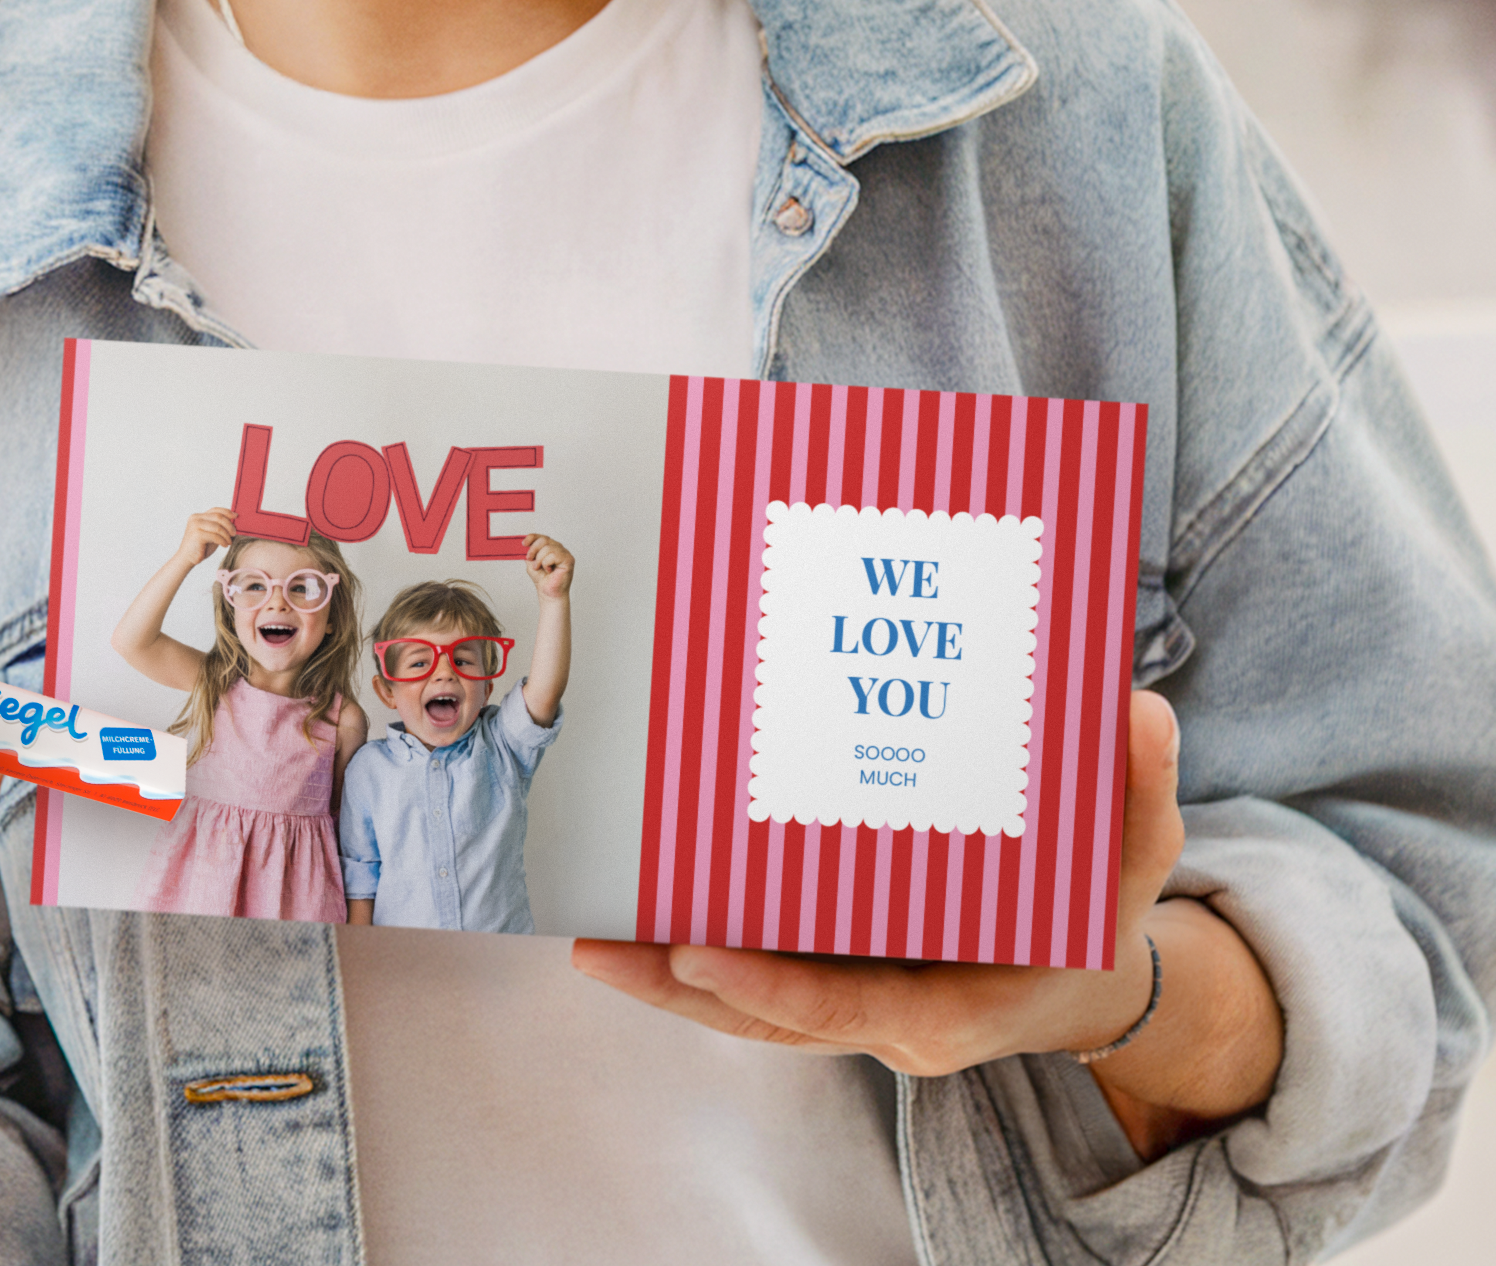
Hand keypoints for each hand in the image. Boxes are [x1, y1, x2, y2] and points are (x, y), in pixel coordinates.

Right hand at [175, 504, 236, 567]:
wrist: (187, 559)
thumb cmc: (200, 547)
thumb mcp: (211, 534)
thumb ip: (219, 527)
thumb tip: (234, 522)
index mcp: (198, 517)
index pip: (215, 510)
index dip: (227, 512)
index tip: (236, 516)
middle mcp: (196, 519)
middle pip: (218, 517)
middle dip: (229, 525)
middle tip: (234, 533)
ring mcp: (195, 526)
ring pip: (218, 527)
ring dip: (226, 535)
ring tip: (229, 542)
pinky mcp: (197, 535)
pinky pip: (215, 536)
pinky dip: (222, 541)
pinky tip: (225, 545)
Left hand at [521, 533, 573, 601]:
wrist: (548, 593)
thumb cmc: (542, 580)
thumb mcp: (531, 563)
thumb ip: (529, 553)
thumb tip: (524, 544)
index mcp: (550, 547)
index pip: (542, 537)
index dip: (532, 537)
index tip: (523, 543)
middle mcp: (558, 548)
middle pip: (544, 540)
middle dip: (533, 550)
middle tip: (530, 559)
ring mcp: (564, 553)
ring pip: (548, 548)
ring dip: (540, 559)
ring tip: (540, 568)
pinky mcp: (568, 560)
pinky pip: (554, 555)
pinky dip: (547, 563)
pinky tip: (549, 570)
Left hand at [573, 693, 1278, 1156]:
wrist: (1084, 979)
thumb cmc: (1099, 911)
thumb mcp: (1136, 854)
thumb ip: (1140, 789)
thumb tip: (1143, 711)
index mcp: (958, 1005)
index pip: (854, 1006)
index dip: (776, 986)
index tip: (701, 953)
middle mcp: (891, 1019)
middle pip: (770, 1016)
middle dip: (682, 988)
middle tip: (599, 947)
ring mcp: (854, 1002)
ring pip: (746, 1007)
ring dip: (667, 980)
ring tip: (588, 936)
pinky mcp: (833, 975)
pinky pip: (754, 979)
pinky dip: (695, 958)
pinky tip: (636, 912)